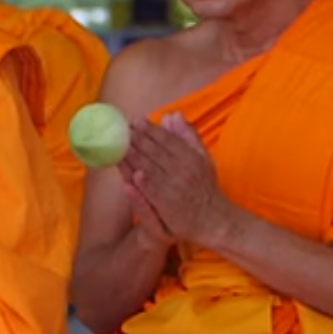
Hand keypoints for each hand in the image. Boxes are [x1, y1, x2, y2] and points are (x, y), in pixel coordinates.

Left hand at [120, 114, 233, 246]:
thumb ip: (187, 136)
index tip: (136, 120)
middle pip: (156, 152)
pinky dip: (142, 184)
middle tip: (121, 129)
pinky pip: (152, 192)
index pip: (168, 140)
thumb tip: (173, 114)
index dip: (151, 130)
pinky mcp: (168, 206)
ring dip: (134, 158)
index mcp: (192, 158)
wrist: (213, 219)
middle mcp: (184, 171)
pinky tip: (132, 175)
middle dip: (137, 140)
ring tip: (119, 146)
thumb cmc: (204, 186)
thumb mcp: (202, 158)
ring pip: (150, 170)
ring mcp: (175, 189)